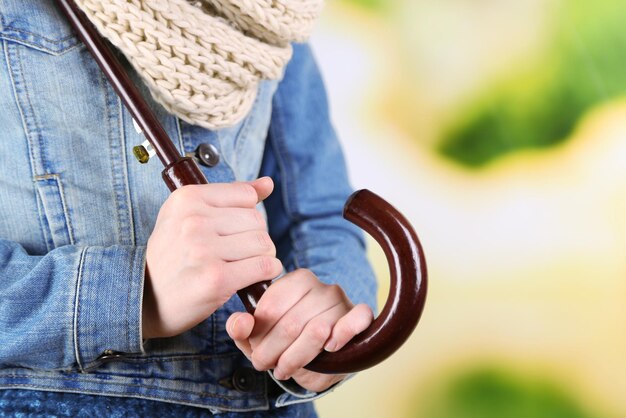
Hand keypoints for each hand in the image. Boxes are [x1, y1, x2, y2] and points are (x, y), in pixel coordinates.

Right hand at [142, 177, 282, 338]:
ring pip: (263, 243)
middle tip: (239, 253)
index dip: (246, 215)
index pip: (246, 195)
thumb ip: (230, 196)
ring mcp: (203, 250)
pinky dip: (266, 273)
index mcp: (186, 198)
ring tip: (245, 265)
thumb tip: (268, 183)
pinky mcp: (216, 278)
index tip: (232, 231)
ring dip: (262, 257)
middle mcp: (193, 221)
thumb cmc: (173, 256)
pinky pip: (263, 267)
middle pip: (257, 220)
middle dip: (256, 238)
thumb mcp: (188, 216)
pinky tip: (252, 278)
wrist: (147, 301)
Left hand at [226, 269, 373, 392]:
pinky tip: (330, 347)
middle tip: (265, 364)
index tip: (255, 348)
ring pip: (318, 329)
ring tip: (285, 368)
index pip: (271, 306)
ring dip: (297, 356)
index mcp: (295, 281)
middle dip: (273, 351)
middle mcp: (321, 286)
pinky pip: (358, 317)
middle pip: (291, 323)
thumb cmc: (286, 341)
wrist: (319, 359)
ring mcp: (342, 301)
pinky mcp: (359, 316)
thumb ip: (241, 328)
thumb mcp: (258, 335)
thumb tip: (240, 323)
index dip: (259, 334)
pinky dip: (343, 333)